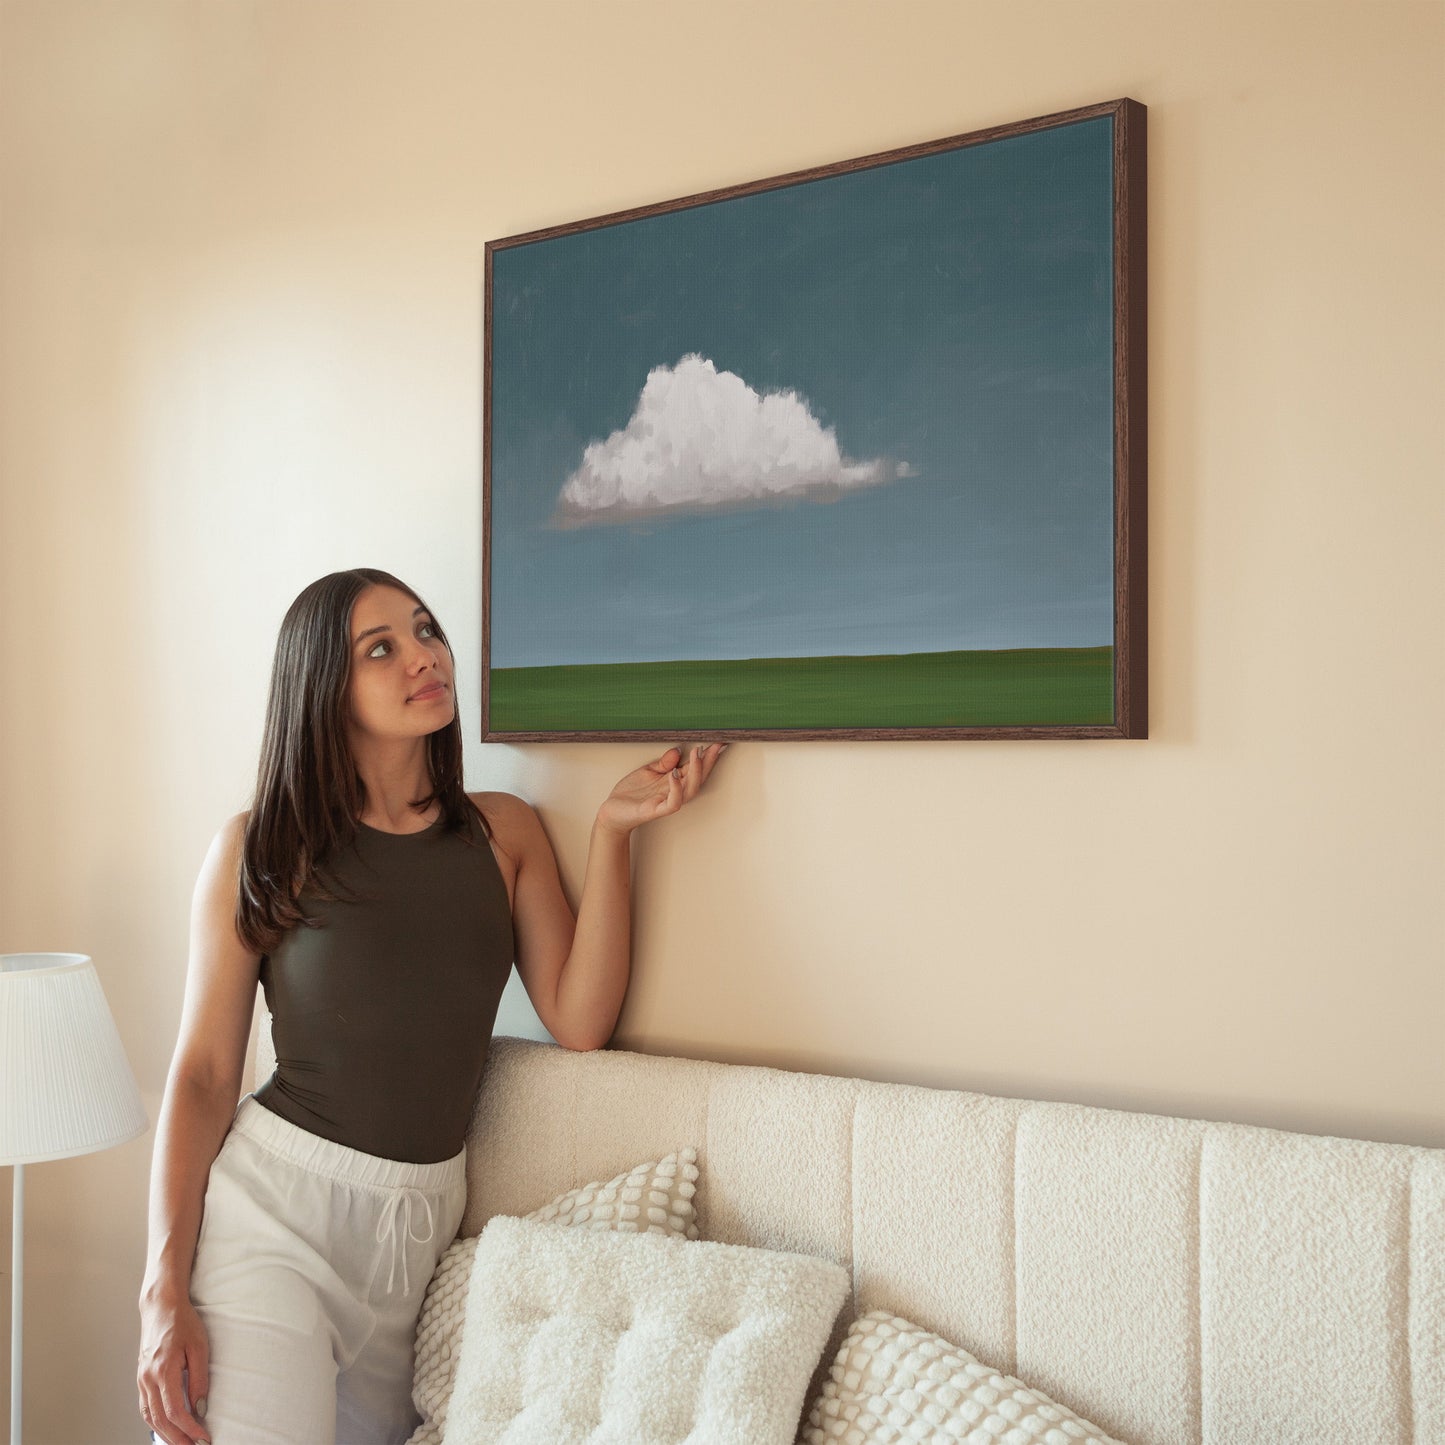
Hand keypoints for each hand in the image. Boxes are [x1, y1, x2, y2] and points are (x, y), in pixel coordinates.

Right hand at [138, 1290, 210, 1443]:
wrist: (161, 1307)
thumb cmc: (182, 1322)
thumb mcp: (199, 1346)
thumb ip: (199, 1378)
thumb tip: (201, 1407)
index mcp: (163, 1370)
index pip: (175, 1411)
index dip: (189, 1428)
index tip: (203, 1437)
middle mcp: (148, 1378)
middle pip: (160, 1420)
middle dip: (177, 1438)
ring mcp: (141, 1379)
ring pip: (149, 1417)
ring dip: (165, 1434)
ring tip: (181, 1444)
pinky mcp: (141, 1378)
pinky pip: (145, 1407)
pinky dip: (154, 1423)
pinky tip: (165, 1428)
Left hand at [596, 743, 727, 836]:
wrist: (612, 811)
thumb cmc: (630, 793)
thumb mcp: (648, 771)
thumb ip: (663, 763)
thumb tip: (677, 750)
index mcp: (673, 782)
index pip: (694, 768)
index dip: (706, 757)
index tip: (717, 742)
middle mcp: (674, 792)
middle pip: (698, 778)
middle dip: (708, 762)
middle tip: (715, 746)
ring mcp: (666, 802)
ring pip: (690, 790)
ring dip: (695, 772)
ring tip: (697, 755)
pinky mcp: (655, 810)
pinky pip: (672, 803)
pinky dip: (676, 789)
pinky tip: (674, 774)